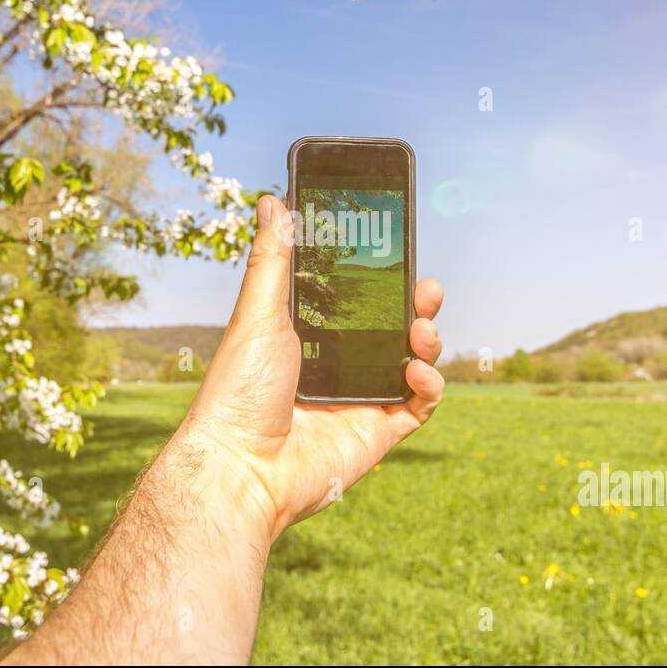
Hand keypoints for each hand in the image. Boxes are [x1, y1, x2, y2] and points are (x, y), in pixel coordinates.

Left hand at [172, 194, 444, 542]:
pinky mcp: (378, 432)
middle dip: (416, 303)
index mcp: (310, 335)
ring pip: (412, 360)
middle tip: (426, 287)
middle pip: (391, 326)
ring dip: (427, 338)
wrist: (240, 466)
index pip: (356, 297)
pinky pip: (420, 404)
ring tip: (421, 327)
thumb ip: (273, 259)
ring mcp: (361, 399)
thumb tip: (272, 201)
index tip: (398, 249)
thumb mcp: (257, 314)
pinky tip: (416, 370)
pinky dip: (429, 383)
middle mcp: (338, 365)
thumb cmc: (237, 391)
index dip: (381, 276)